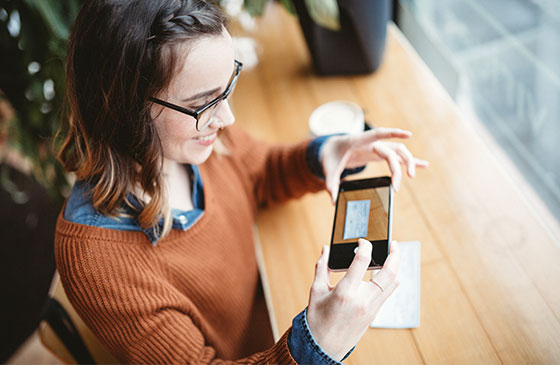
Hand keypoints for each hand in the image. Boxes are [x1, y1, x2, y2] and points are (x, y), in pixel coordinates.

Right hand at [307, 239, 400, 360]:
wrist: (324, 347)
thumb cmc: (317, 319)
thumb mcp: (316, 291)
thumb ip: (322, 267)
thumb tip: (326, 249)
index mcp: (346, 292)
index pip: (362, 261)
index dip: (365, 246)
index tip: (362, 241)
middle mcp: (363, 300)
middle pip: (389, 273)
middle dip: (395, 255)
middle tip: (394, 244)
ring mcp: (372, 308)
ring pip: (393, 283)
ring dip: (396, 267)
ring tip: (392, 256)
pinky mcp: (374, 314)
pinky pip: (388, 293)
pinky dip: (389, 280)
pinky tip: (384, 273)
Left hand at [321, 127, 428, 201]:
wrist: (333, 148)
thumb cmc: (331, 155)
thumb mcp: (328, 168)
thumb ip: (330, 183)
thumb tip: (333, 200)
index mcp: (360, 141)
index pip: (378, 134)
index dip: (393, 133)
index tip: (408, 134)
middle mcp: (372, 143)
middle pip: (392, 150)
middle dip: (397, 167)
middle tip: (397, 186)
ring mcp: (378, 147)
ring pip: (399, 151)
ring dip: (408, 162)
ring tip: (412, 176)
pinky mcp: (381, 154)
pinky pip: (398, 157)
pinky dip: (410, 161)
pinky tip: (424, 164)